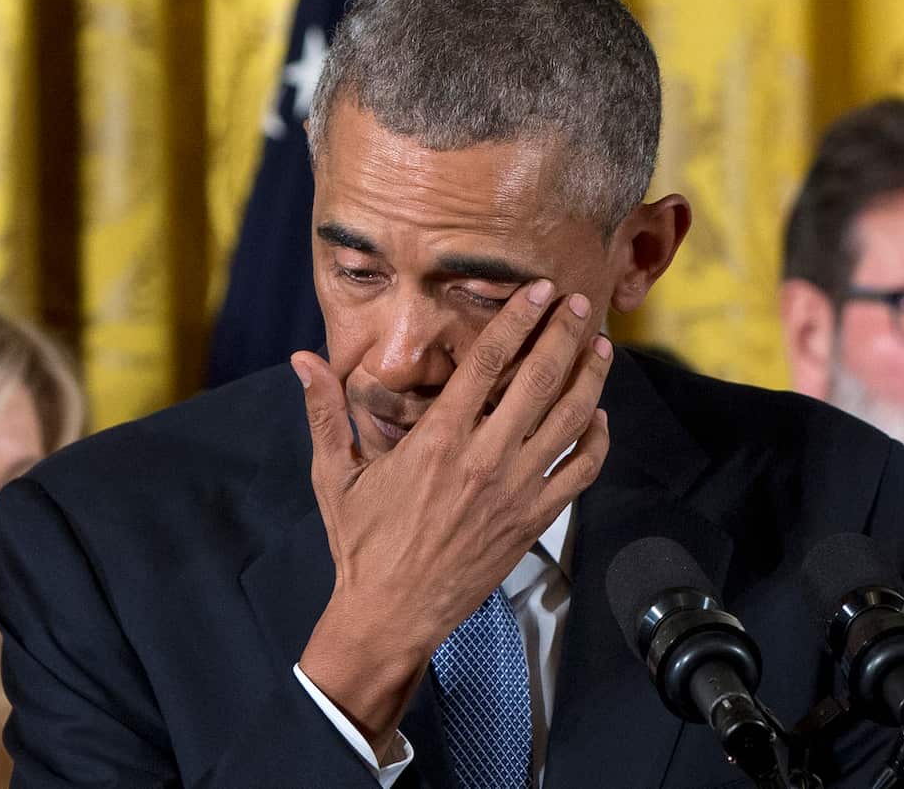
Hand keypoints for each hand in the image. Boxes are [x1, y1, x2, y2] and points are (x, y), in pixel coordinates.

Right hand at [292, 279, 611, 756]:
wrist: (391, 613)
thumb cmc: (362, 543)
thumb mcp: (334, 474)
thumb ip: (325, 412)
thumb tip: (301, 359)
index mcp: (437, 439)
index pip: (487, 362)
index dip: (517, 319)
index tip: (538, 291)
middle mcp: (484, 458)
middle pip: (539, 380)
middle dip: (564, 334)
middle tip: (582, 303)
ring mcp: (515, 491)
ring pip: (570, 421)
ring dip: (591, 379)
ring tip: (601, 348)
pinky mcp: (533, 520)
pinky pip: (580, 473)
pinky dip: (596, 441)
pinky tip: (598, 418)